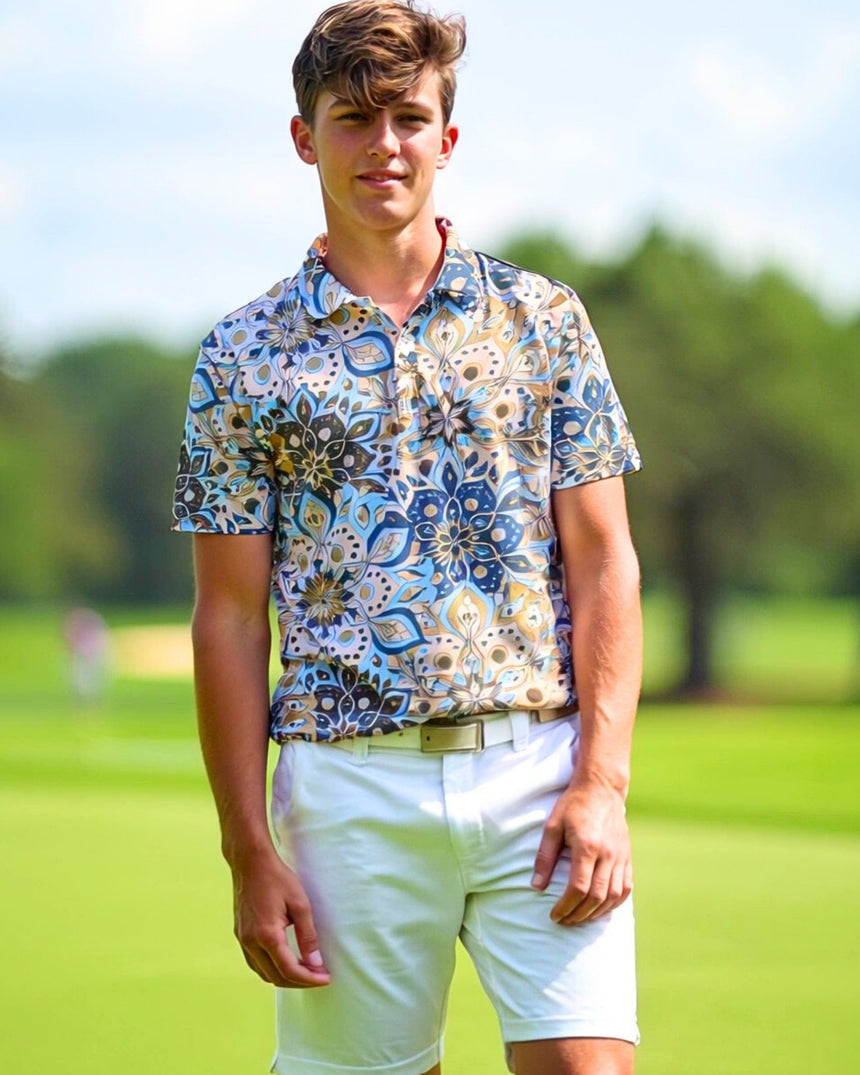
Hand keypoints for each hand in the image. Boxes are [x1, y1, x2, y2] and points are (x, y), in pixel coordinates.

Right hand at [230, 848, 330, 987]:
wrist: (250, 862)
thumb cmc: (277, 878)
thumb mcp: (300, 904)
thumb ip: (308, 935)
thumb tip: (315, 962)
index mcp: (267, 935)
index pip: (289, 970)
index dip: (309, 979)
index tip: (326, 978)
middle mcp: (251, 942)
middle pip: (275, 977)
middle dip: (299, 982)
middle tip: (319, 976)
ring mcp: (243, 940)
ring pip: (263, 974)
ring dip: (284, 978)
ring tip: (305, 972)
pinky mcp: (240, 935)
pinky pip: (254, 963)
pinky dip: (270, 969)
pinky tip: (284, 963)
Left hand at [530, 778, 632, 925]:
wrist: (601, 788)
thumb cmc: (573, 805)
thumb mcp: (552, 826)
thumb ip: (544, 857)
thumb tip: (536, 886)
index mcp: (587, 846)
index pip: (578, 888)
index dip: (565, 907)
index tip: (554, 915)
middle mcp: (607, 854)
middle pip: (597, 897)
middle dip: (579, 914)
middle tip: (564, 921)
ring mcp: (620, 856)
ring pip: (614, 896)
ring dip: (597, 913)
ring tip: (580, 918)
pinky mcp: (627, 856)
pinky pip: (626, 887)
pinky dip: (615, 903)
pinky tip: (602, 909)